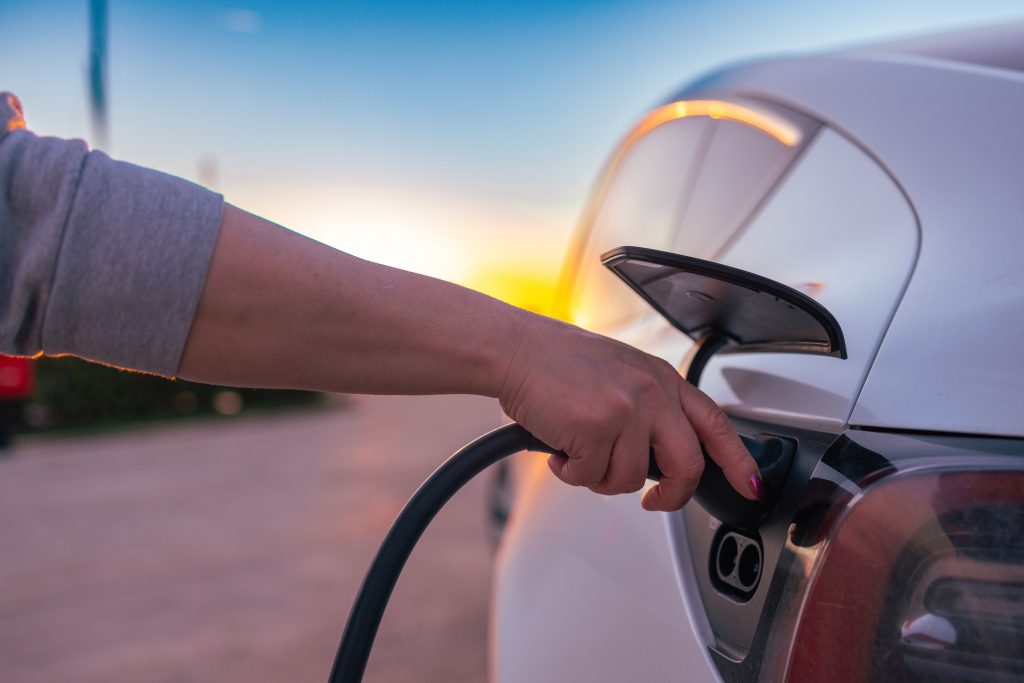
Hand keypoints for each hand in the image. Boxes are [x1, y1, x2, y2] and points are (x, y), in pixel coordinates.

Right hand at [497, 314, 760, 510]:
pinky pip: (591, 477)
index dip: (736, 459)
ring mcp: (627, 410)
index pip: (715, 423)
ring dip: (598, 477)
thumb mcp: (619, 374)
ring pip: (628, 479)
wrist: (515, 350)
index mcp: (661, 378)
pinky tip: (558, 449)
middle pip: (686, 466)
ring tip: (576, 451)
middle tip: (651, 502)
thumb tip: (658, 462)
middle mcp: (652, 392)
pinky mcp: (597, 427)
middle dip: (669, 496)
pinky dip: (570, 472)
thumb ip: (648, 409)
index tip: (748, 486)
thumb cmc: (556, 363)